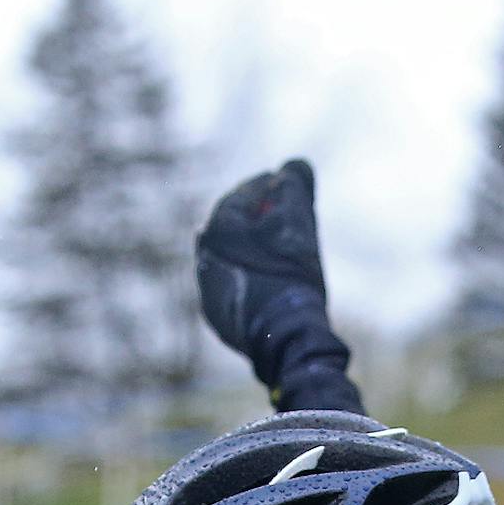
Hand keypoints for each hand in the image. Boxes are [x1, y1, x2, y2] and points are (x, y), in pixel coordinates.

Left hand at [196, 157, 330, 379]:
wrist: (284, 338)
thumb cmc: (291, 276)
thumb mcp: (299, 225)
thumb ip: (294, 188)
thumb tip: (294, 166)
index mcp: (217, 231)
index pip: (241, 196)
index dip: (267, 186)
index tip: (283, 181)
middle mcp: (204, 258)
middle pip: (232, 227)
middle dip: (257, 216)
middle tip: (281, 211)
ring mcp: (208, 290)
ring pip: (230, 258)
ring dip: (250, 247)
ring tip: (277, 245)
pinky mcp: (218, 316)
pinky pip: (232, 284)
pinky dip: (248, 274)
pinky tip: (267, 278)